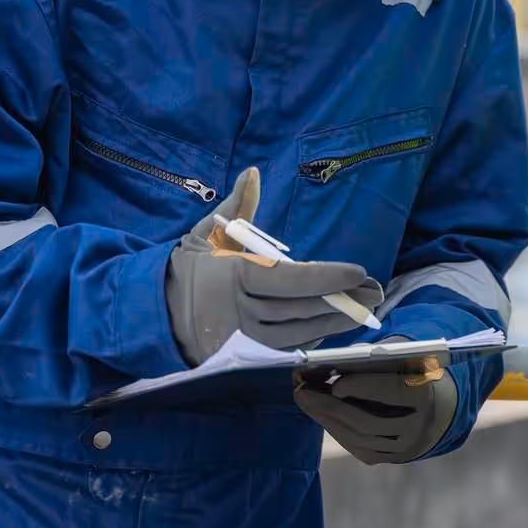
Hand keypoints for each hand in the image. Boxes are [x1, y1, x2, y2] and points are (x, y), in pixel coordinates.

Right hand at [164, 167, 383, 362]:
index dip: (326, 277)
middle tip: (375, 292)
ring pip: (295, 334)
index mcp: (233, 276)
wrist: (153, 310)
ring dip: (332, 324)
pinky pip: (282, 349)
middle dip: (340, 301)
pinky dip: (309, 338)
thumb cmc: (189, 267)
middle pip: (298, 309)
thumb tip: (253, 173)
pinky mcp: (240, 354)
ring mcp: (239, 337)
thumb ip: (238, 206)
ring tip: (362, 311)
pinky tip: (332, 327)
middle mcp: (238, 310)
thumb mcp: (208, 231)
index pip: (288, 280)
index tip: (358, 272)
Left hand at [294, 346, 457, 464]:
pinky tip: (322, 417)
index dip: (362, 387)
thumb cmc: (412, 372)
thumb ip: (373, 357)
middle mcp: (419, 425)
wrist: (438, 407)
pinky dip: (338, 433)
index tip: (336, 383)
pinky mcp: (395, 457)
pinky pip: (361, 449)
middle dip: (331, 407)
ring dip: (328, 420)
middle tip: (303, 393)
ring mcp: (407, 446)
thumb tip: (334, 362)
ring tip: (306, 402)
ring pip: (361, 439)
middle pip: (369, 421)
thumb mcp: (400, 357)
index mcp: (425, 393)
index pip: (392, 391)